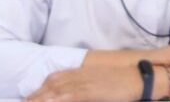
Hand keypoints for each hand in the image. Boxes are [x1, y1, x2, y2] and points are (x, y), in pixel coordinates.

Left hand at [24, 65, 141, 101]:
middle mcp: (80, 76)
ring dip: (40, 98)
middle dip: (35, 96)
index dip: (41, 88)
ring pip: (56, 91)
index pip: (55, 78)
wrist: (140, 79)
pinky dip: (56, 100)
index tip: (30, 97)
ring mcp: (84, 83)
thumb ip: (88, 85)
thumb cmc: (123, 82)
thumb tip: (79, 92)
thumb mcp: (102, 81)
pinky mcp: (89, 91)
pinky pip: (68, 97)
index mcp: (82, 72)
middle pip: (52, 85)